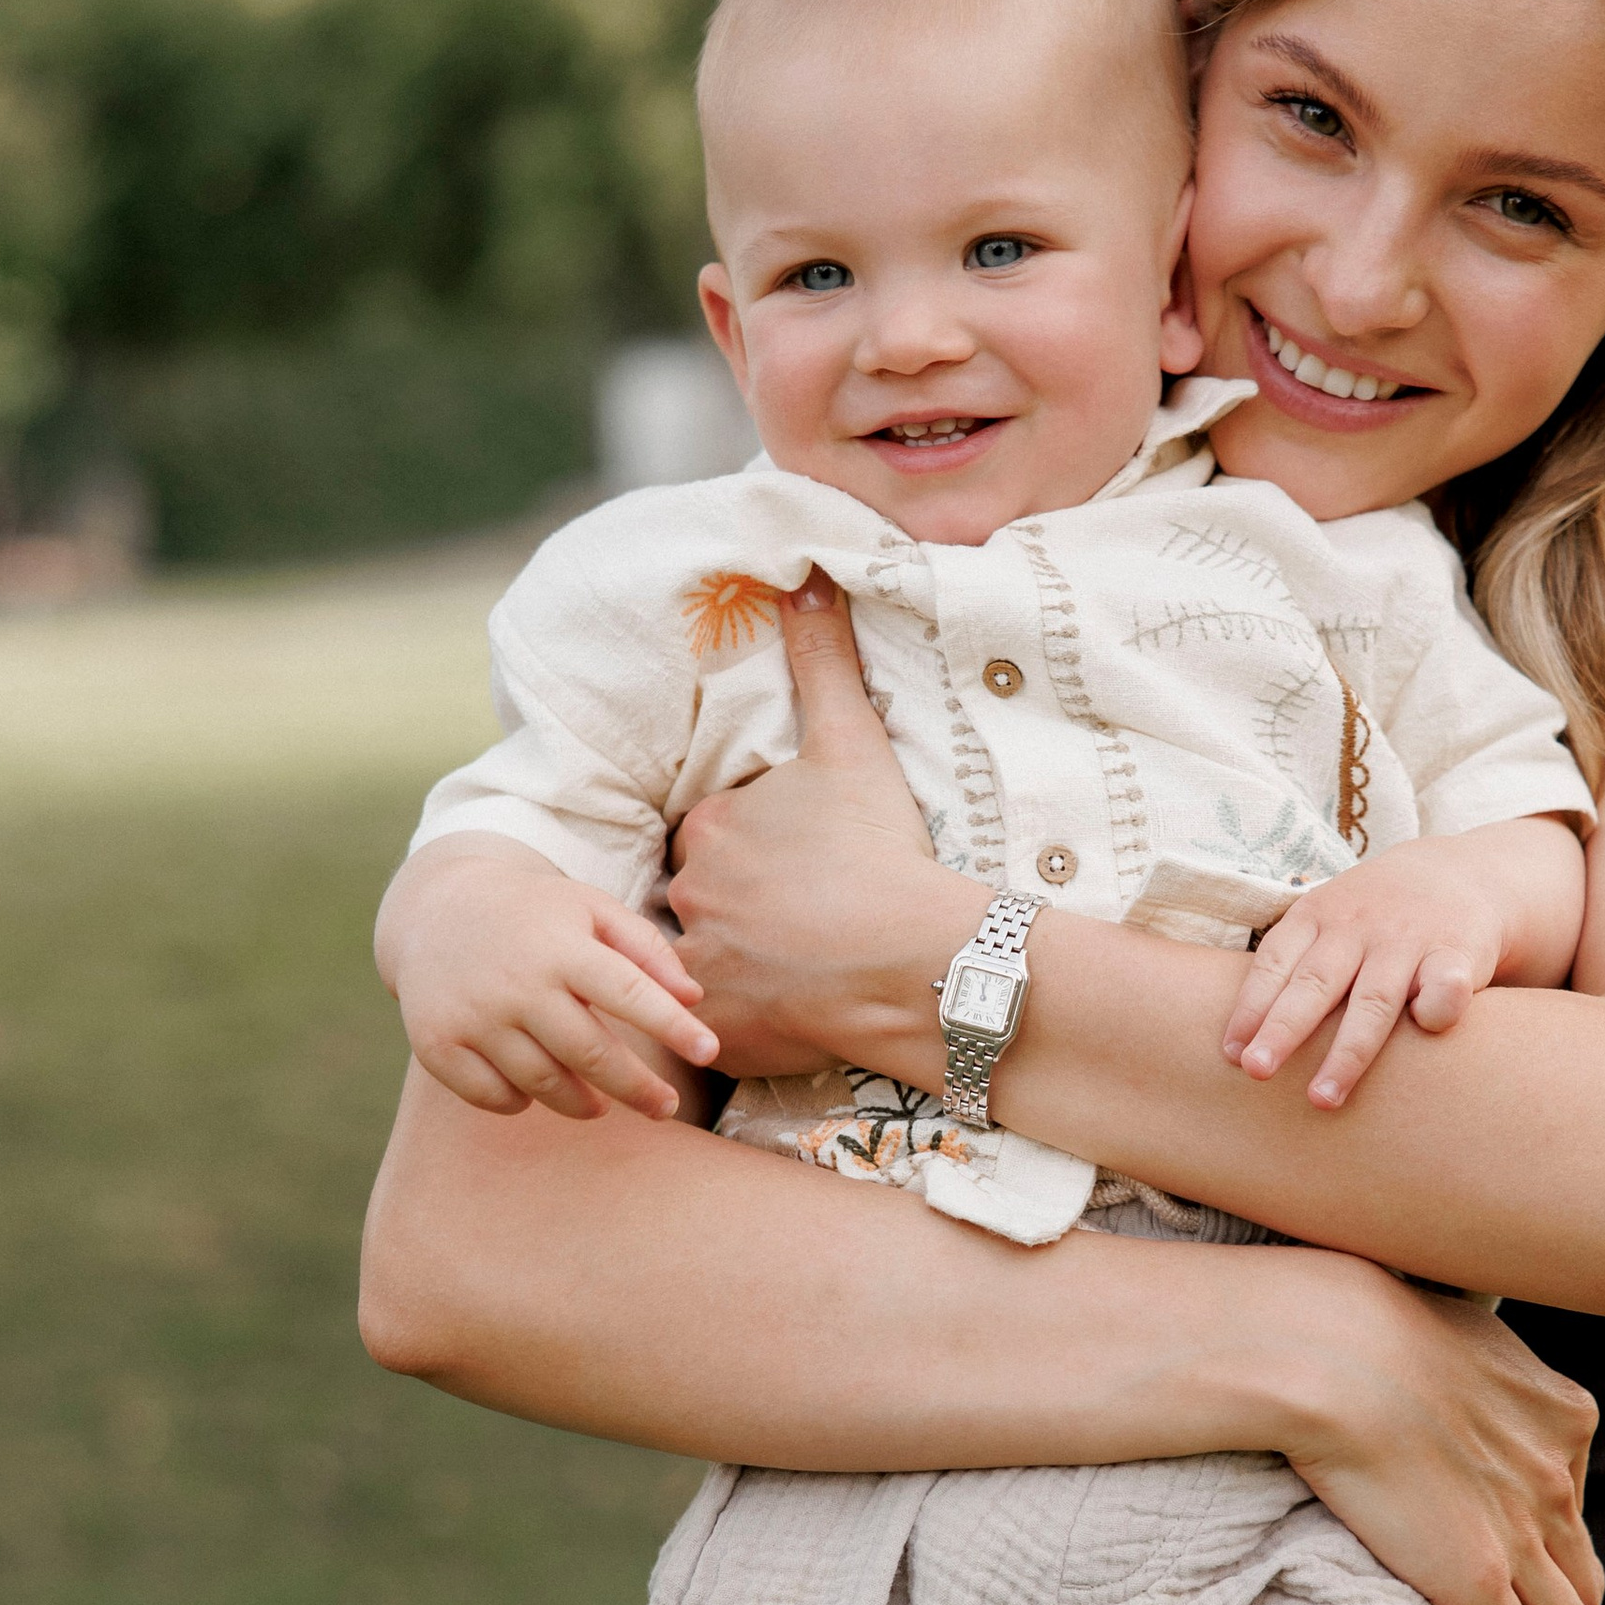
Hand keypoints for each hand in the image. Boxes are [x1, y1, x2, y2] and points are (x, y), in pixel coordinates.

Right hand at [379, 839, 715, 1122]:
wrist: (435, 908)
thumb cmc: (534, 914)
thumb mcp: (590, 909)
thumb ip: (646, 949)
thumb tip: (694, 999)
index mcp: (561, 946)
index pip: (629, 993)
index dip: (673, 1027)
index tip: (710, 1051)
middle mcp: (517, 983)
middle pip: (591, 1054)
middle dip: (637, 1088)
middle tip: (665, 1107)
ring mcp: (473, 1017)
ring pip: (544, 1084)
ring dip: (581, 1102)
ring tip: (600, 1103)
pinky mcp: (438, 1044)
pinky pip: (495, 1098)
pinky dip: (521, 1102)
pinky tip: (535, 1089)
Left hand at [671, 578, 976, 1081]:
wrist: (914, 956)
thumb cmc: (881, 849)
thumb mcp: (852, 744)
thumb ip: (822, 662)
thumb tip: (804, 578)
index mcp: (710, 827)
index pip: (711, 836)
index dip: (753, 851)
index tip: (799, 867)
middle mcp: (691, 893)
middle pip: (700, 899)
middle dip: (737, 908)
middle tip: (799, 921)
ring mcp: (700, 965)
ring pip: (699, 960)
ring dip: (733, 962)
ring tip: (790, 971)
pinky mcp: (718, 1027)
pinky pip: (711, 1024)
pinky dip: (737, 1021)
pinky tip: (783, 1014)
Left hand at [1224, 840, 1514, 1110]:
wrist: (1461, 874)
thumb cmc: (1373, 918)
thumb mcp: (1327, 920)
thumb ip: (1291, 968)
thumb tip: (1236, 1044)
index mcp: (1316, 915)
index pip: (1275, 962)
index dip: (1250, 1007)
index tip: (1232, 1054)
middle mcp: (1359, 927)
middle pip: (1315, 984)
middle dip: (1283, 1030)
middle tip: (1256, 1072)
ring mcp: (1408, 940)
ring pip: (1373, 1001)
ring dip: (1346, 1053)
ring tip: (1322, 1099)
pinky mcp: (1458, 954)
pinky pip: (1444, 987)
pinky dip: (1434, 1011)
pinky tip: (1423, 1033)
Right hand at [1266, 1254, 1602, 1604]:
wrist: (1331, 1348)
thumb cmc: (1360, 1321)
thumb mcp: (1449, 1325)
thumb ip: (1469, 1361)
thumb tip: (1447, 1358)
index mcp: (1563, 1415)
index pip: (1573, 1504)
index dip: (1560, 1554)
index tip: (1539, 1583)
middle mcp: (1558, 1479)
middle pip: (1583, 1579)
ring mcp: (1524, 1536)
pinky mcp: (1479, 1584)